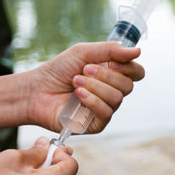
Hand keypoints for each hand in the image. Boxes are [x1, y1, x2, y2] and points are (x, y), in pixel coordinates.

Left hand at [26, 42, 144, 133]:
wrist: (36, 90)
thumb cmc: (57, 71)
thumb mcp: (83, 52)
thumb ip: (110, 50)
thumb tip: (137, 52)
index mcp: (112, 74)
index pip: (136, 73)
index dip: (129, 67)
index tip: (113, 61)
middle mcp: (111, 92)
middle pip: (128, 86)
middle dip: (106, 75)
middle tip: (84, 70)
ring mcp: (105, 109)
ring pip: (117, 98)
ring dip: (95, 87)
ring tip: (75, 82)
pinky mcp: (96, 124)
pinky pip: (106, 113)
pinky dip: (93, 101)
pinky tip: (77, 95)